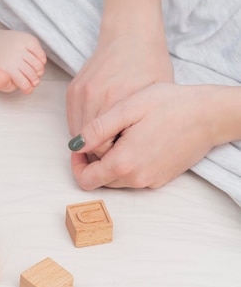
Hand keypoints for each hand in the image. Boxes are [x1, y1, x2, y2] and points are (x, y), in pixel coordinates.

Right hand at [67, 28, 173, 156]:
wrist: (130, 36)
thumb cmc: (150, 66)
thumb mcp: (158, 98)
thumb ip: (143, 126)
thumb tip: (132, 154)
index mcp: (120, 100)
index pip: (108, 146)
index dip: (115, 157)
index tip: (124, 158)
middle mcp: (96, 97)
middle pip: (90, 143)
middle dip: (101, 153)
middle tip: (115, 156)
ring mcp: (81, 93)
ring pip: (78, 135)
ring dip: (89, 143)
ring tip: (107, 143)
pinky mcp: (72, 90)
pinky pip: (73, 121)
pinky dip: (83, 130)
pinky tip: (98, 129)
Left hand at [70, 83, 215, 189]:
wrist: (211, 113)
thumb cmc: (169, 105)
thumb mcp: (127, 109)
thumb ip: (97, 130)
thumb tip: (75, 146)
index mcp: (124, 163)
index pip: (85, 180)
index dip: (76, 164)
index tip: (80, 146)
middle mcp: (137, 179)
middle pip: (100, 180)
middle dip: (94, 161)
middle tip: (100, 135)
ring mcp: (151, 181)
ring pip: (117, 179)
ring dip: (111, 162)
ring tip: (120, 134)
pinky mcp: (162, 178)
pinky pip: (134, 176)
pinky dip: (128, 163)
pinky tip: (137, 139)